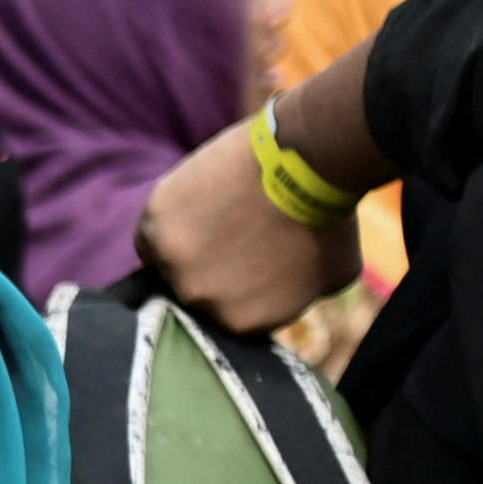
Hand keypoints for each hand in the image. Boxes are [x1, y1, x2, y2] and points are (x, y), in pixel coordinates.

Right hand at [137, 116, 357, 336]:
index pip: (230, 314)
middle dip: (212, 267)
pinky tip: (195, 201)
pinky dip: (166, 220)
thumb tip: (282, 296)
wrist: (307, 161)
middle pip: (195, 292)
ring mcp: (175, 267)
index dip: (240, 286)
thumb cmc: (330, 215)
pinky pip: (149, 236)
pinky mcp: (155, 229)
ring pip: (168, 265)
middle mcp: (202, 301)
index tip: (250, 259)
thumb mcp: (333, 275)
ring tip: (214, 214)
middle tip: (232, 234)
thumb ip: (298, 298)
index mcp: (243, 322)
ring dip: (185, 246)